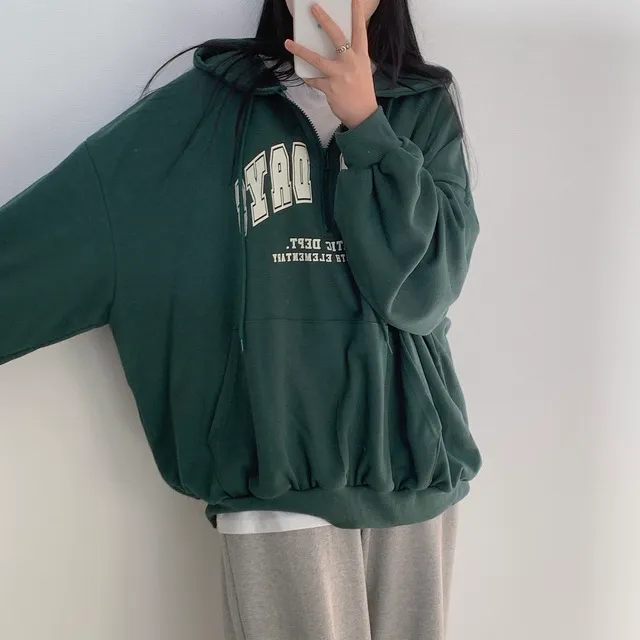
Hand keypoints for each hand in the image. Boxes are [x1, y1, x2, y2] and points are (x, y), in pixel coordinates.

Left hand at [284, 0, 377, 128]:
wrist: (363, 115)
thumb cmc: (362, 92)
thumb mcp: (362, 70)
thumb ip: (351, 57)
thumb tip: (336, 48)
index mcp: (361, 56)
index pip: (360, 30)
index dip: (356, 13)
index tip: (352, 0)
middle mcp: (350, 62)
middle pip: (337, 37)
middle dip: (325, 20)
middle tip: (314, 8)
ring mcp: (339, 75)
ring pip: (317, 59)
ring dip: (301, 50)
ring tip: (288, 43)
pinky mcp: (330, 88)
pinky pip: (314, 80)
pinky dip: (308, 78)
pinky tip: (303, 75)